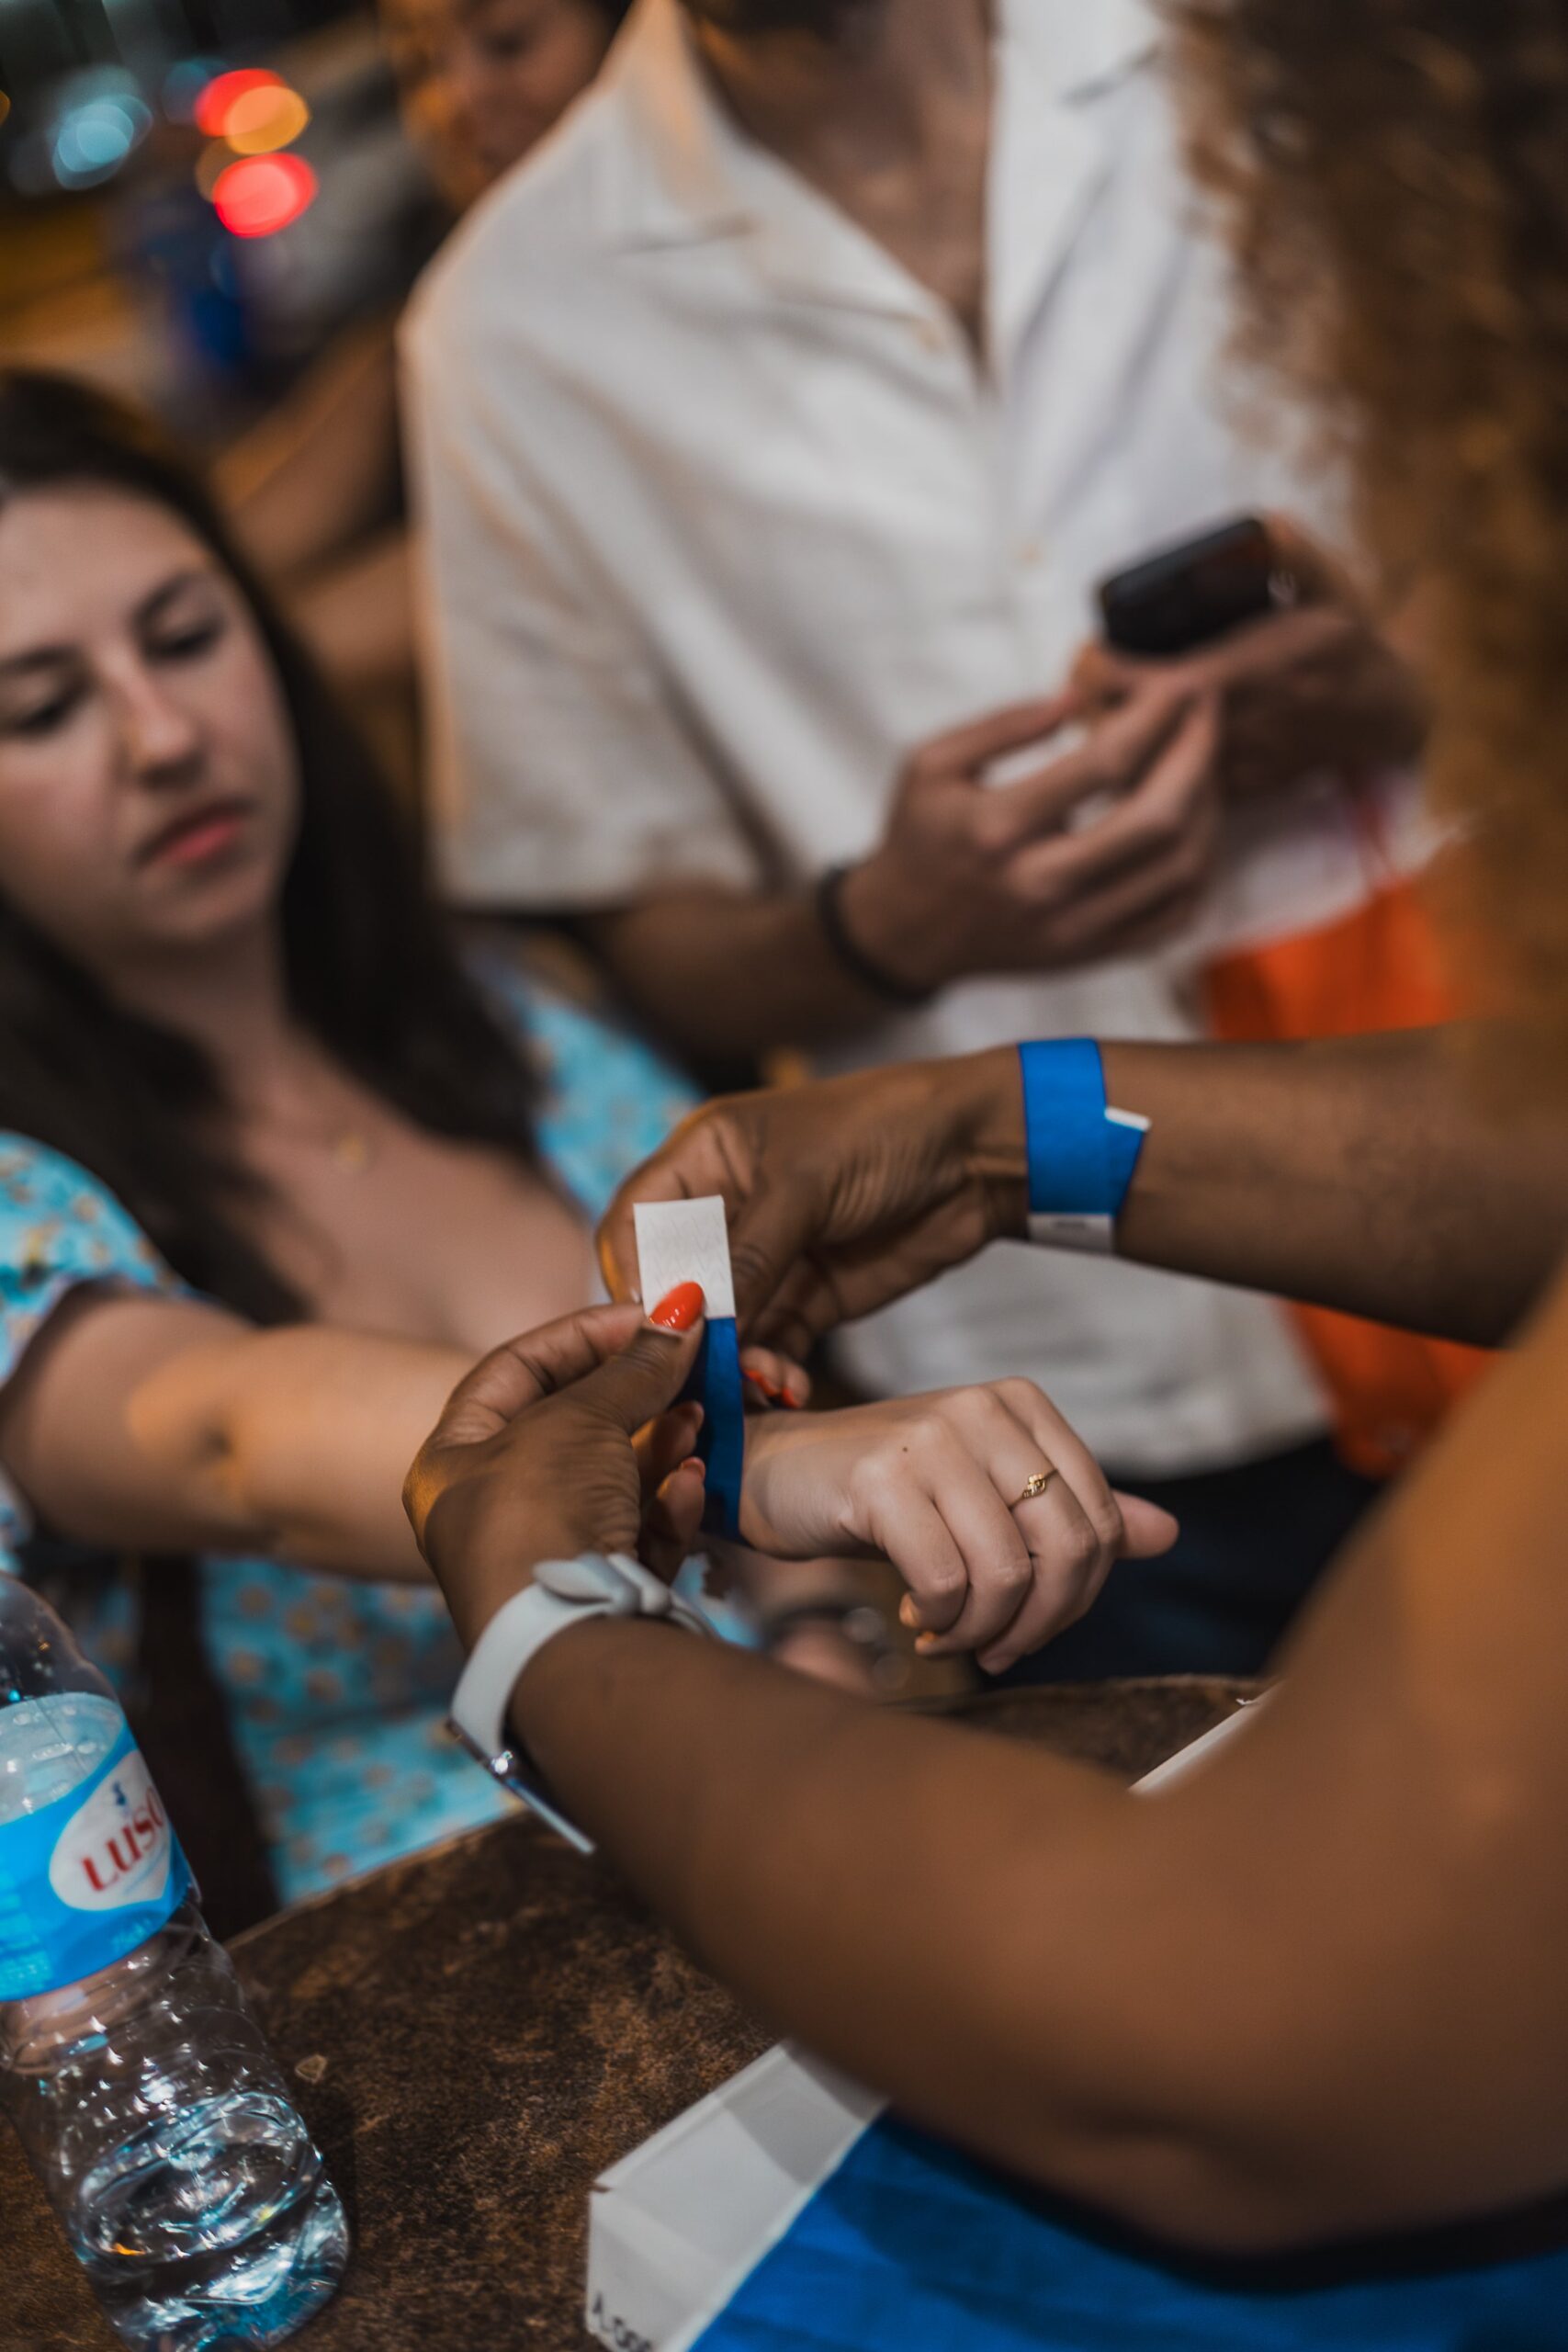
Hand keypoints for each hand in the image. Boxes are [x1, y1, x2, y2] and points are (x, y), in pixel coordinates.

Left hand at [403, 1301, 706, 1647]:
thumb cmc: (540, 1511)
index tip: (645, 1315)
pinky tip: (693, 1483)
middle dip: (632, 1390)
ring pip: (612, 1478)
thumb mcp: (581, 1420)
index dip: (580, 1334)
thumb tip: (681, 1313)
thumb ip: (633, 1366)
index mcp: (453, 1460)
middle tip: (686, 1360)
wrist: (564, 1641)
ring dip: (660, 1441)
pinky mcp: (598, 1594)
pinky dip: (667, 1503)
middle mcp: (491, 1508)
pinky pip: (636, 1533)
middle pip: (570, 1424)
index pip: (514, 1368)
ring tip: (700, 1415)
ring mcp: (546, 1554)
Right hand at [599, 1048, 1028, 1359]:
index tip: (651, 1328)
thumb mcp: (806, 1185)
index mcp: (702, 1158)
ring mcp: (765, 1260)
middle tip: (698, 1379)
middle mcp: (722, 1211)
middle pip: (671, 1288)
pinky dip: (769, 1373)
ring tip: (759, 1385)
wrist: (980, 1153)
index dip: (633, 1279)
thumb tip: (687, 1322)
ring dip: (730, 1364)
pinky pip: (768, 1347)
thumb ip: (745, 1256)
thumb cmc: (885, 1131)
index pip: (632, 1225)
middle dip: (682, 1336)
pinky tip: (785, 1389)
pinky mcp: (807, 1298)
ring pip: (719, 1328)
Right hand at [740, 1386, 1177, 1674]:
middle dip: (1039, 1623)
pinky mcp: (882, 1477)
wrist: (774, 1473)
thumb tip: (1167, 1535)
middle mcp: (983, 1409)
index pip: (1100, 1520)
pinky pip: (946, 1581)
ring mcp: (933, 1438)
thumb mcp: (984, 1495)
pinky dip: (942, 1622)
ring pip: (1008, 1574)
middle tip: (997, 1650)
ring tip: (949, 1636)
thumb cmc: (887, 1492)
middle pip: (1066, 1547)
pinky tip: (917, 1617)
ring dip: (983, 1632)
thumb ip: (1068, 1513)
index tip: (1033, 1627)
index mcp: (1021, 1406)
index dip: (1078, 1597)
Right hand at [839, 681, 1221, 994]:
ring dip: (1208, 806)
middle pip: (1157, 818)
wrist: (904, 935)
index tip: (1178, 683)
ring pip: (1178, 868)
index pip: (1104, 762)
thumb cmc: (919, 837)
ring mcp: (1071, 928)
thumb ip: (1003, 724)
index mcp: (998, 828)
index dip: (1155, 713)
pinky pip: (1174, 916)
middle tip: (1206, 713)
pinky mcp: (1090, 954)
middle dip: (1198, 753)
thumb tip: (1079, 697)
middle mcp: (1040, 884)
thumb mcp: (930, 763)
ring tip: (1200, 766)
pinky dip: (1200, 868)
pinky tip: (1191, 828)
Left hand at [1074, 516, 1426, 801]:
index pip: (1147, 684)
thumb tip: (1266, 526)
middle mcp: (1233, 729)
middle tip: (1088, 678)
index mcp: (1248, 672)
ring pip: (1138, 771)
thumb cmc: (1348, 645)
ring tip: (1106, 704)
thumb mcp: (1333, 588)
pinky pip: (1164, 794)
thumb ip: (1296, 555)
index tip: (1089, 650)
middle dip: (1091, 705)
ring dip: (1109, 738)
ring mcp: (1230, 770)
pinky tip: (1138, 740)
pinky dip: (1140, 770)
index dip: (1098, 671)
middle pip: (1125, 732)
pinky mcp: (1230, 798)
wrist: (1385, 718)